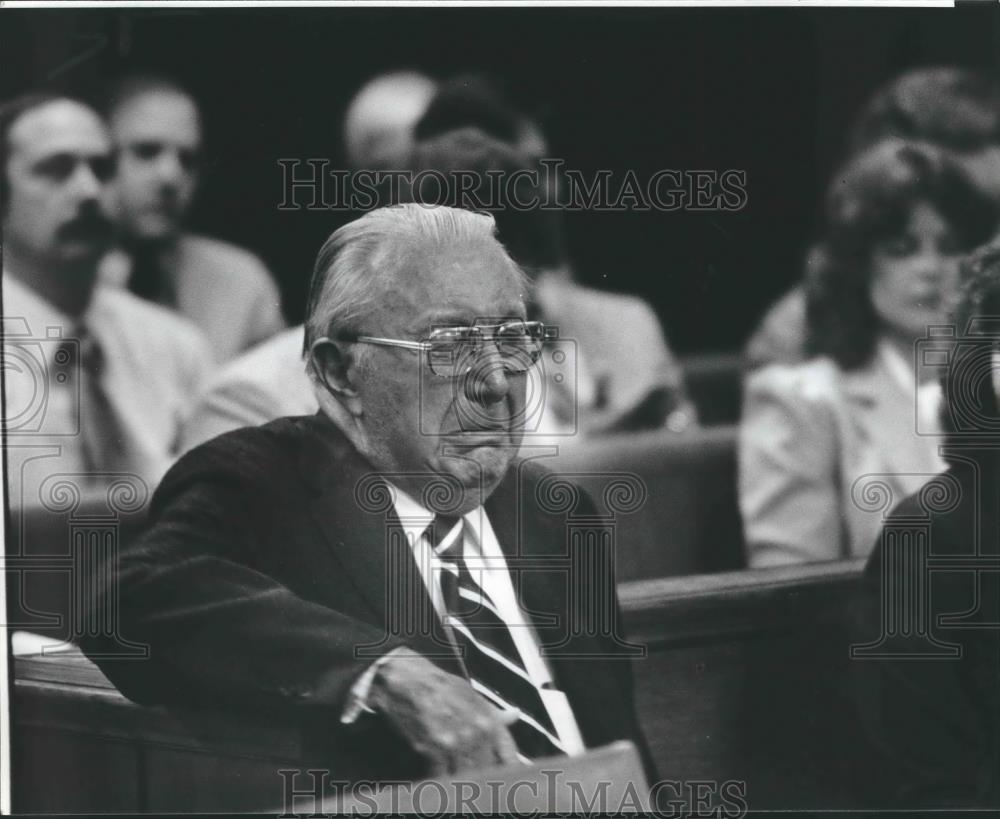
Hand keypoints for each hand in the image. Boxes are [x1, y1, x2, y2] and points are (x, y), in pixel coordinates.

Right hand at [367, 653, 520, 774]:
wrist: (407, 679)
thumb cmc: (439, 686)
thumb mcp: (471, 694)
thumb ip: (493, 712)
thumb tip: (514, 716)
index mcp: (490, 720)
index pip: (509, 757)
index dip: (509, 772)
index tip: (504, 781)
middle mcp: (478, 732)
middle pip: (488, 772)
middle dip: (482, 781)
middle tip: (475, 786)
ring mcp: (456, 742)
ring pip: (466, 777)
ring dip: (461, 783)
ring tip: (457, 785)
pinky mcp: (432, 750)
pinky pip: (441, 778)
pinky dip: (438, 781)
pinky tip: (435, 779)